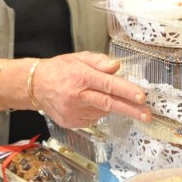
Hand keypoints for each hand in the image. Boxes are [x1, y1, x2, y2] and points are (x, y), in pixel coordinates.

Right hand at [30, 51, 150, 127]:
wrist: (34, 86)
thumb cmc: (59, 69)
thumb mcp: (78, 58)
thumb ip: (99, 62)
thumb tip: (116, 67)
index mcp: (80, 77)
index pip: (108, 85)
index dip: (127, 91)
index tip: (142, 97)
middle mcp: (77, 96)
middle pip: (109, 104)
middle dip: (131, 109)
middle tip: (147, 114)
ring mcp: (73, 112)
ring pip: (102, 112)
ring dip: (108, 105)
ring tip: (95, 95)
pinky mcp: (70, 122)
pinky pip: (92, 118)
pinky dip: (96, 111)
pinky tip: (87, 102)